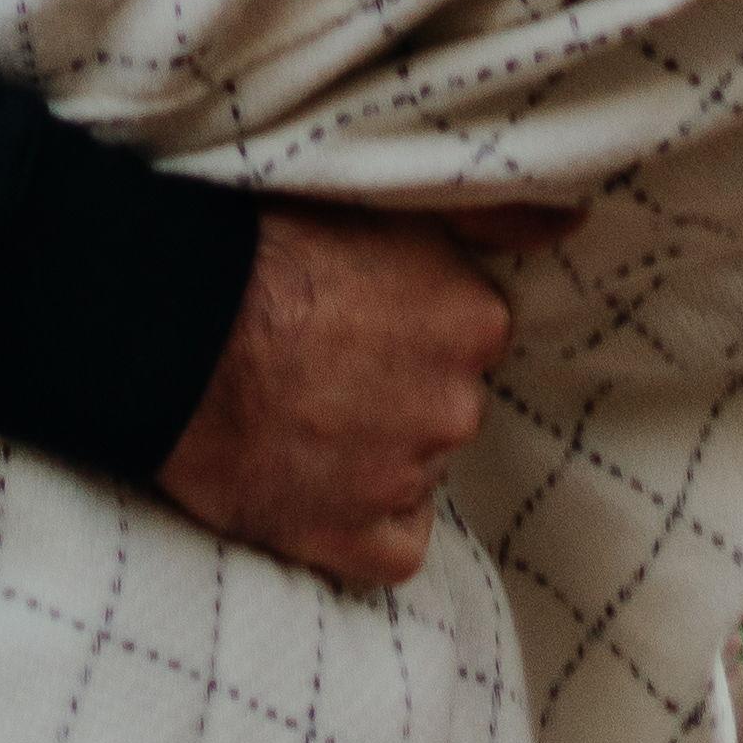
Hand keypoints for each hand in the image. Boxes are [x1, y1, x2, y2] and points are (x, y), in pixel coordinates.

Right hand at [153, 198, 574, 588]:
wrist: (170, 328)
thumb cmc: (265, 245)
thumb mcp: (384, 199)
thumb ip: (490, 212)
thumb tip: (571, 222)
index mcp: (472, 318)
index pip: (469, 332)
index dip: (411, 322)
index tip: (359, 310)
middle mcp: (456, 403)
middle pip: (445, 402)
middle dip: (399, 388)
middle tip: (323, 359)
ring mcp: (407, 478)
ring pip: (416, 467)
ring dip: (376, 450)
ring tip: (303, 410)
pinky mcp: (355, 541)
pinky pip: (394, 544)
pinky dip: (362, 521)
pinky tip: (315, 474)